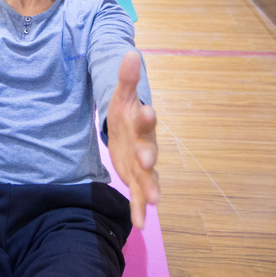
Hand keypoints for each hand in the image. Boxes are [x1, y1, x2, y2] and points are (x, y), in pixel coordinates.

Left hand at [106, 51, 158, 228]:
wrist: (126, 128)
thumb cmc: (125, 110)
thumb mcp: (121, 94)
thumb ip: (126, 77)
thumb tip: (130, 52)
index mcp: (142, 122)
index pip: (146, 118)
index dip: (147, 117)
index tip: (147, 112)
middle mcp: (146, 144)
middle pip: (149, 150)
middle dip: (148, 156)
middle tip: (146, 163)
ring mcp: (141, 164)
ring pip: (149, 177)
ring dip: (151, 188)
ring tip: (154, 202)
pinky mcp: (135, 178)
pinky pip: (138, 195)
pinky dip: (139, 209)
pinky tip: (140, 224)